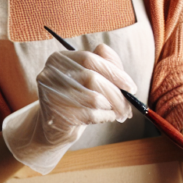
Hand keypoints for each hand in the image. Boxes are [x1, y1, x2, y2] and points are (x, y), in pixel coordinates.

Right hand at [2, 43, 135, 173]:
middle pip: (93, 79)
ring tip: (118, 113)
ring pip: (94, 99)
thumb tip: (127, 82)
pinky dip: (104, 117)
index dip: (115, 72)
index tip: (132, 87)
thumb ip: (107, 69)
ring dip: (112, 108)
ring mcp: (51, 94)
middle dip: (117, 95)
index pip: (90, 59)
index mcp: (60, 58)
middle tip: (130, 107)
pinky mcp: (55, 115)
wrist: (55, 124)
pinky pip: (90, 115)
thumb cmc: (78, 96)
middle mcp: (51, 73)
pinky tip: (106, 117)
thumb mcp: (90, 77)